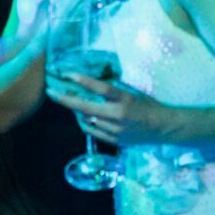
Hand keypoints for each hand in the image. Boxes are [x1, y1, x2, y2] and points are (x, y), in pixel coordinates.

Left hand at [45, 73, 176, 145]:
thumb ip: (113, 90)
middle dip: (65, 99)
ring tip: (69, 101)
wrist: (163, 127)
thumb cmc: (148, 105)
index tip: (67, 74)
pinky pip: (92, 131)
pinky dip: (84, 122)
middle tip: (51, 92)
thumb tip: (90, 83)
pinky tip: (82, 116)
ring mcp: (115, 130)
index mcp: (125, 99)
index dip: (82, 80)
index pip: (100, 88)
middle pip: (85, 107)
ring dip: (76, 111)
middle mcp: (118, 116)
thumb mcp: (132, 92)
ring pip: (86, 120)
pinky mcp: (114, 140)